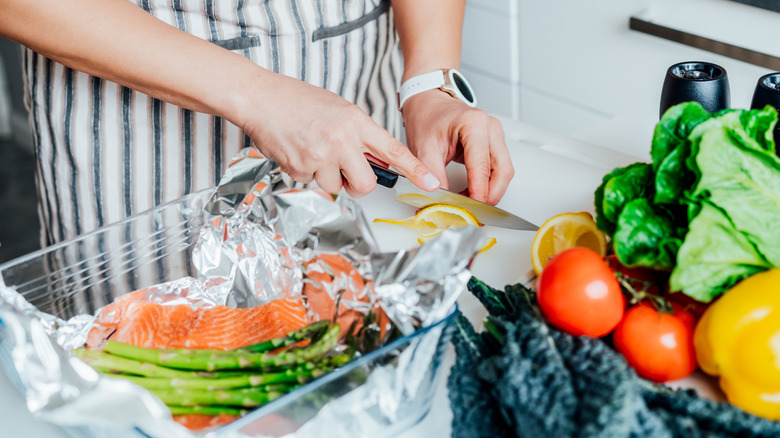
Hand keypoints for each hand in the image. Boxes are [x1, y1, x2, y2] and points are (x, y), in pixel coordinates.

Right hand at [238, 73, 440, 196]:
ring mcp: (320, 156)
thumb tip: (376, 161)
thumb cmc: (299, 102)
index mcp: (356, 122)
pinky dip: (306, 172)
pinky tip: (298, 151)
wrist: (261, 98)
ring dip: (326, 177)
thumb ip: (360, 135)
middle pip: (366, 184)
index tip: (432, 183)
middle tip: (345, 172)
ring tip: (313, 150)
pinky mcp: (300, 168)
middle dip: (356, 185)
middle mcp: (342, 140)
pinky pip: (312, 183)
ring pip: (335, 187)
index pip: (393, 151)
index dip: (415, 170)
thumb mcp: (340, 110)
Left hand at [401, 90, 513, 204]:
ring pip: (504, 171)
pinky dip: (488, 183)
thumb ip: (431, 175)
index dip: (479, 191)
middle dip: (490, 195)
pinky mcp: (493, 143)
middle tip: (474, 210)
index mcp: (474, 124)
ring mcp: (495, 135)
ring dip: (490, 190)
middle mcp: (490, 128)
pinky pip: (498, 168)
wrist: (428, 103)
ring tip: (469, 202)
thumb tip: (440, 199)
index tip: (472, 208)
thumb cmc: (426, 118)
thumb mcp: (423, 149)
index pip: (482, 166)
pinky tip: (473, 192)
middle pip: (502, 171)